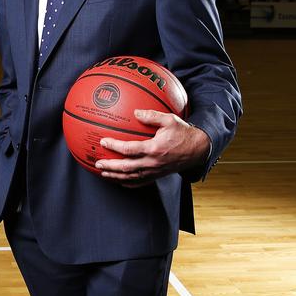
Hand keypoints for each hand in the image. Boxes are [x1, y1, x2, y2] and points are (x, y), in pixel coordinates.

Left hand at [95, 109, 210, 187]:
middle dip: (110, 166)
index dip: (114, 146)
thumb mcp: (170, 120)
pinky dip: (128, 183)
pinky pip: (140, 182)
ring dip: (115, 176)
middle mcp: (152, 162)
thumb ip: (152, 116)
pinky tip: (119, 181)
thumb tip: (136, 112)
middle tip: (98, 163)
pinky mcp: (157, 176)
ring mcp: (154, 171)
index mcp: (154, 148)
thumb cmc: (183, 133)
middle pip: (126, 168)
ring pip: (131, 177)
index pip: (129, 149)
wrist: (197, 150)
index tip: (103, 141)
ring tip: (103, 173)